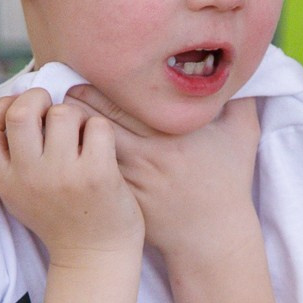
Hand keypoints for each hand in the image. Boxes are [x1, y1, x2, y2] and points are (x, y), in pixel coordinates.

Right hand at [0, 88, 143, 264]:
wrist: (94, 257)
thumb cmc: (59, 217)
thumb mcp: (19, 194)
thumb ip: (10, 158)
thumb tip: (13, 103)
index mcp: (5, 181)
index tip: (16, 110)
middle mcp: (29, 178)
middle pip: (21, 112)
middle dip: (38, 98)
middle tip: (51, 110)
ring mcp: (63, 176)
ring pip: (63, 113)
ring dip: (75, 116)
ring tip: (80, 136)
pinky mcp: (97, 175)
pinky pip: (97, 126)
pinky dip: (100, 130)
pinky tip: (100, 148)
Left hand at [67, 85, 260, 262]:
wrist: (213, 236)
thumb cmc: (228, 182)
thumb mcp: (242, 135)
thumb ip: (239, 97)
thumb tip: (242, 66)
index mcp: (172, 132)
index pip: (124, 100)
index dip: (98, 82)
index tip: (86, 69)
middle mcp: (148, 153)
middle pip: (99, 119)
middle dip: (77, 100)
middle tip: (62, 84)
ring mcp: (132, 178)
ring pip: (88, 145)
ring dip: (71, 129)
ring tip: (60, 113)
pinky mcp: (122, 197)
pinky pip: (91, 171)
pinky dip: (74, 156)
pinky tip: (65, 146)